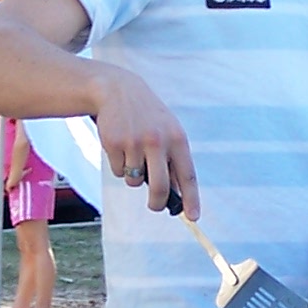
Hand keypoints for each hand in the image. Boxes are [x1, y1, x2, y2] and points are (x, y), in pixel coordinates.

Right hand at [90, 65, 197, 217]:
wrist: (117, 90)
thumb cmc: (148, 117)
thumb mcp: (168, 132)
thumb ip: (173, 161)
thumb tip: (176, 195)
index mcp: (177, 139)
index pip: (187, 175)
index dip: (191, 199)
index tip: (193, 217)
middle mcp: (158, 141)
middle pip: (160, 187)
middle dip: (158, 203)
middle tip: (156, 206)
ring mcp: (135, 143)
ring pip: (135, 181)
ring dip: (134, 177)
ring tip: (133, 154)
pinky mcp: (114, 144)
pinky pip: (118, 172)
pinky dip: (119, 166)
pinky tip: (120, 146)